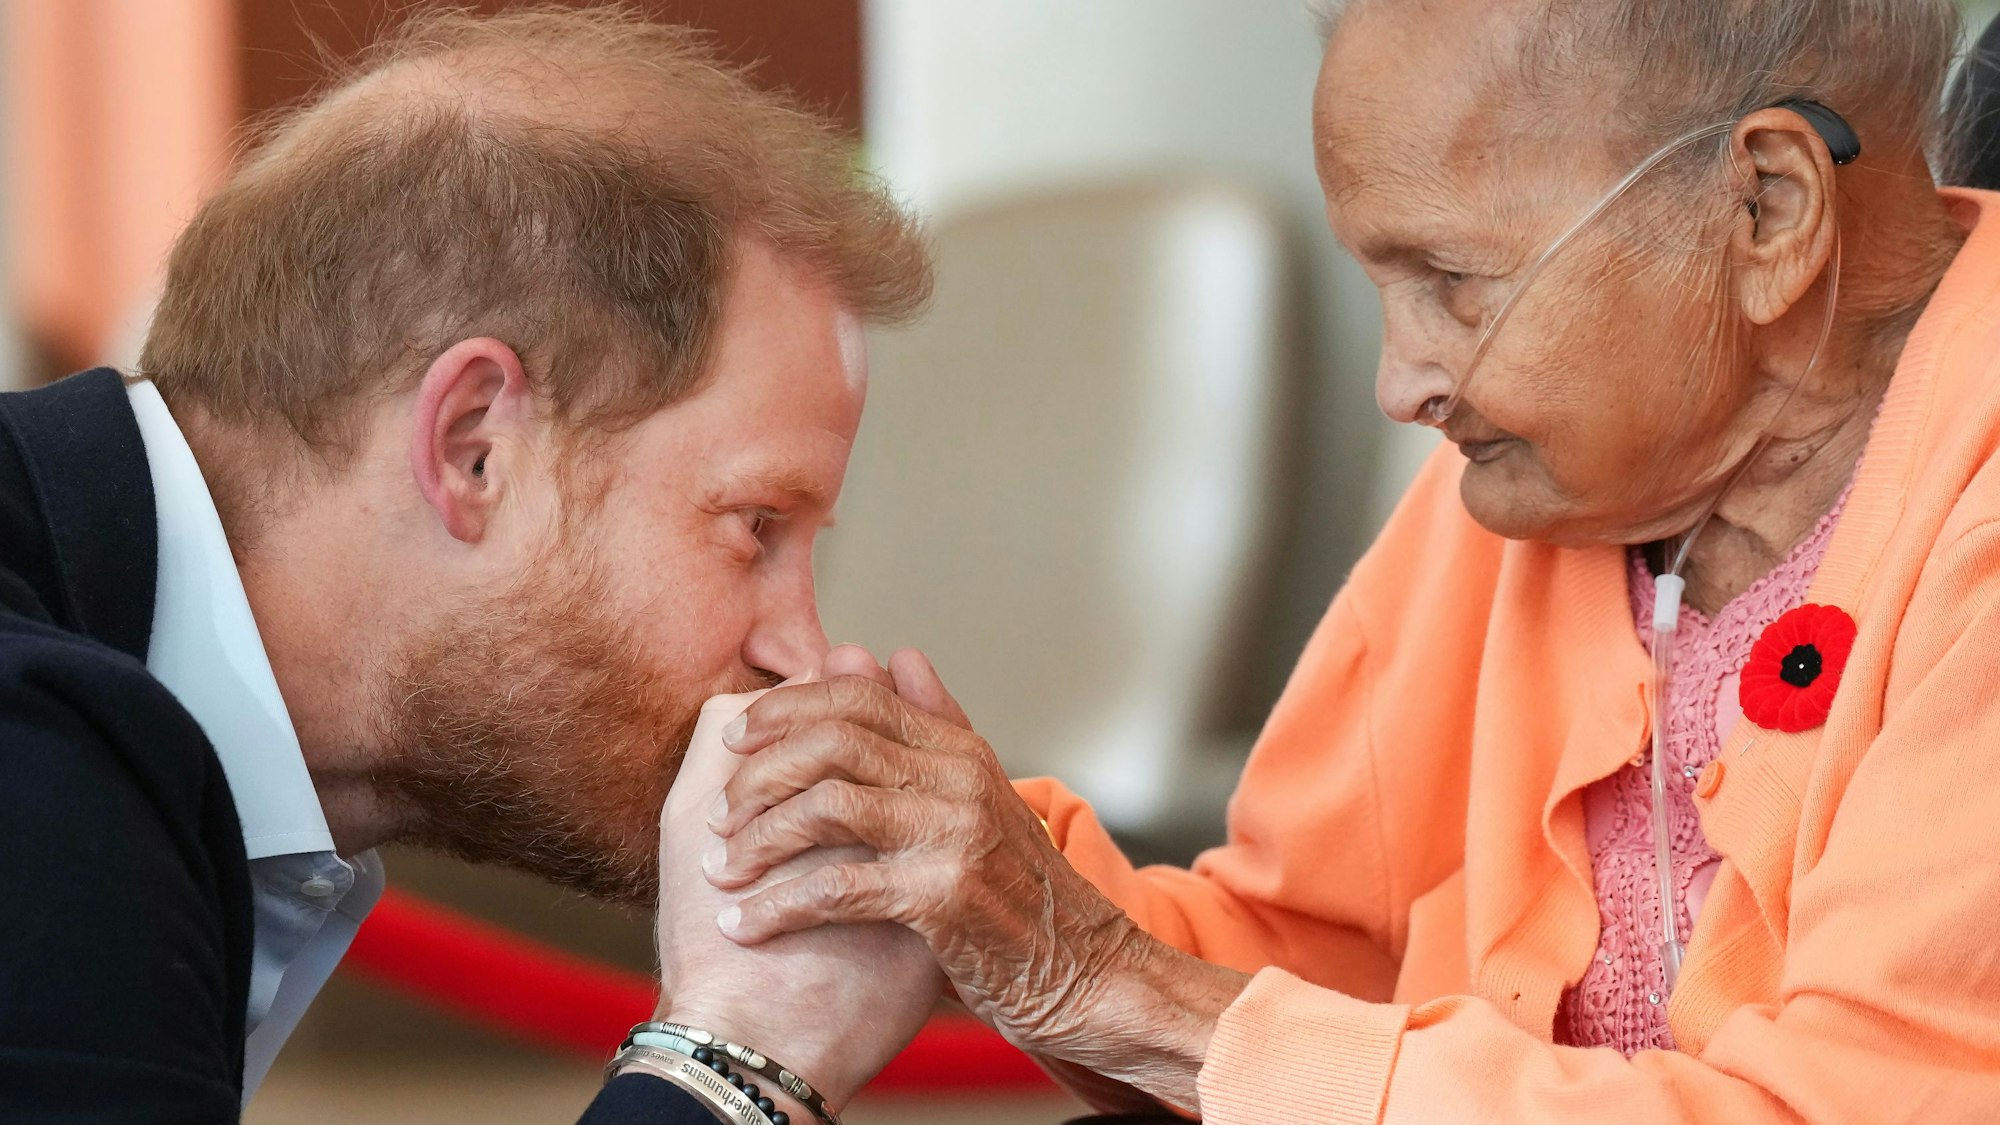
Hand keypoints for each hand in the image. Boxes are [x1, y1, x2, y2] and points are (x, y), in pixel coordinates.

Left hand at [704, 651, 1249, 1111]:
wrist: (1084, 973)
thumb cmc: (1019, 894)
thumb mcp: (982, 797)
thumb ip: (937, 728)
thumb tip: (896, 654)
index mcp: (960, 748)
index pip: (855, 697)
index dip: (784, 709)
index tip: (733, 738)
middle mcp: (959, 777)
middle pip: (831, 740)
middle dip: (758, 772)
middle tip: (714, 813)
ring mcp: (954, 831)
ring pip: (826, 805)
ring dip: (758, 839)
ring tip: (719, 870)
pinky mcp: (944, 893)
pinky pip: (836, 886)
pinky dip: (778, 905)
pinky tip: (743, 925)